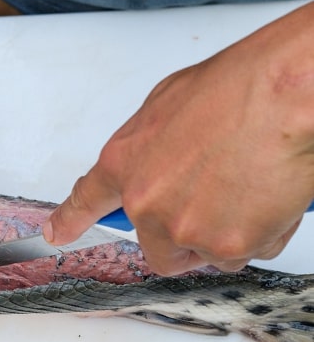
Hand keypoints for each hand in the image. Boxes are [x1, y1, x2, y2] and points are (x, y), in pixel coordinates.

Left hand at [45, 2, 313, 274]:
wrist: (283, 95)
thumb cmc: (236, 88)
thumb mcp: (167, 105)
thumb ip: (151, 146)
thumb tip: (157, 163)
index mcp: (125, 163)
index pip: (87, 199)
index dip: (70, 220)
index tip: (57, 233)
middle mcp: (146, 204)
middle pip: (157, 249)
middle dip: (183, 236)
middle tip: (212, 207)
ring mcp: (184, 228)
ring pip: (204, 253)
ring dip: (225, 233)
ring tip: (248, 186)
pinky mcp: (226, 246)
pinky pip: (244, 253)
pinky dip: (259, 234)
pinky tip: (268, 196)